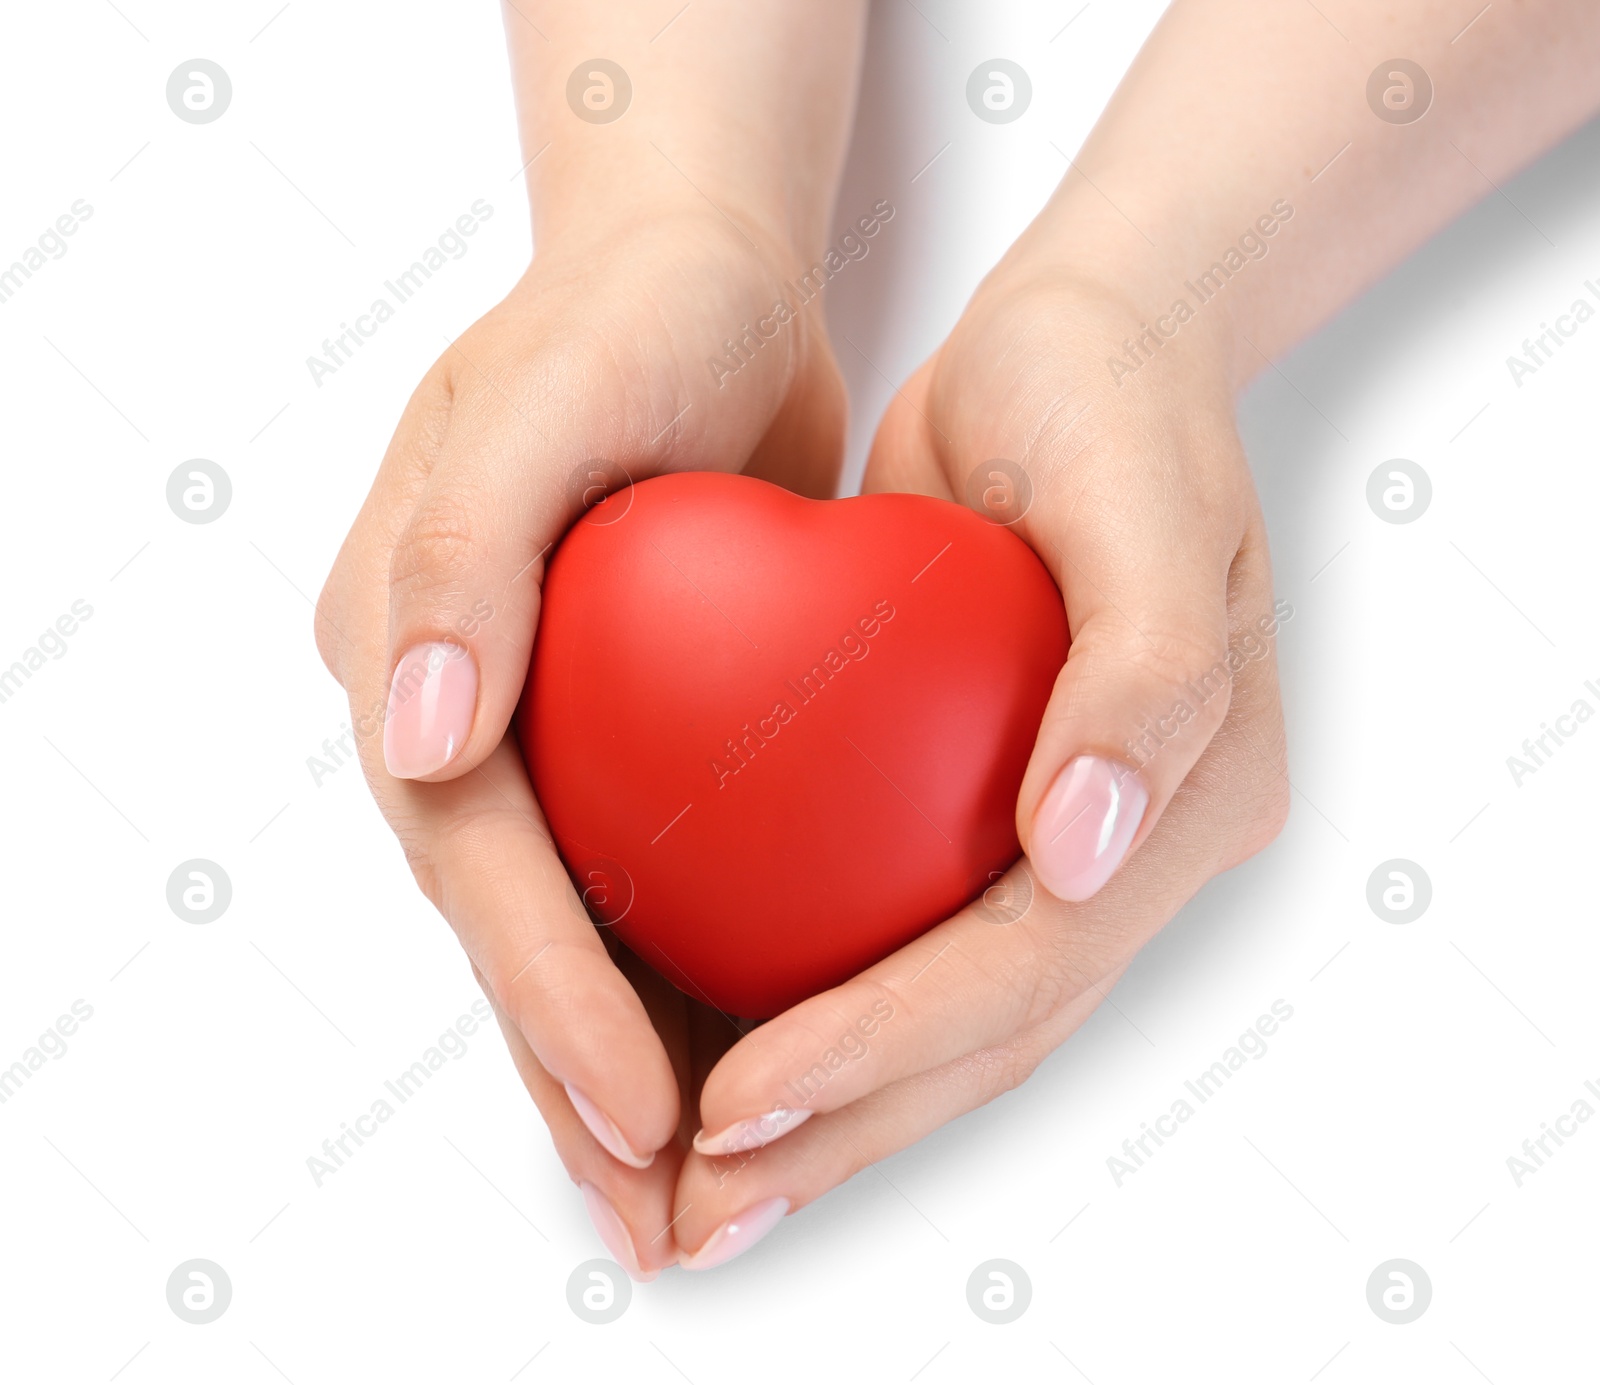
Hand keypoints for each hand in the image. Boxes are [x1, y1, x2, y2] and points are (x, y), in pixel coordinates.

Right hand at [314, 207, 846, 1276]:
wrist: (695, 277)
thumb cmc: (627, 316)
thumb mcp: (546, 397)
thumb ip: (465, 557)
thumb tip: (411, 740)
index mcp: (404, 644)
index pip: (478, 856)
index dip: (552, 993)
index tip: (644, 1110)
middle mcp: (456, 704)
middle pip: (510, 927)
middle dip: (579, 1080)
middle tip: (665, 1219)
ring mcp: (533, 726)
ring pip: (570, 929)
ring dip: (622, 1064)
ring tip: (691, 1197)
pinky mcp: (614, 731)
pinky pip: (641, 876)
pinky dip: (679, 976)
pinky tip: (744, 1057)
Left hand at [663, 261, 1290, 1263]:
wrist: (1084, 353)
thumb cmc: (1114, 405)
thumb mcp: (1149, 501)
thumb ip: (1147, 676)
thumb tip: (1085, 852)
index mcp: (1189, 805)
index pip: (1029, 969)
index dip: (887, 1049)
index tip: (741, 1099)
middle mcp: (1128, 852)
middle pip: (983, 1038)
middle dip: (842, 1133)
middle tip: (695, 1212)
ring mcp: (1059, 845)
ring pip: (940, 1023)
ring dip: (825, 1115)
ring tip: (694, 1188)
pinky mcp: (983, 817)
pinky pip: (898, 943)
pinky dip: (813, 1013)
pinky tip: (711, 1050)